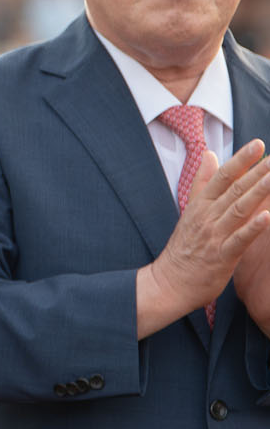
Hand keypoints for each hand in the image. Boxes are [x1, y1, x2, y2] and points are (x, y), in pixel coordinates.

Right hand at [138, 139, 269, 335]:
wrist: (168, 283)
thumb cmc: (183, 248)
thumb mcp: (190, 210)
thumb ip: (202, 182)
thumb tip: (209, 154)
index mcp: (201, 205)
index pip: (223, 177)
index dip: (240, 160)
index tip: (258, 144)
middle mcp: (207, 217)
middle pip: (235, 190)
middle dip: (258, 172)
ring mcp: (214, 236)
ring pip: (240, 209)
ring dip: (260, 192)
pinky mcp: (221, 256)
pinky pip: (240, 240)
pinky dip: (254, 227)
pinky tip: (268, 216)